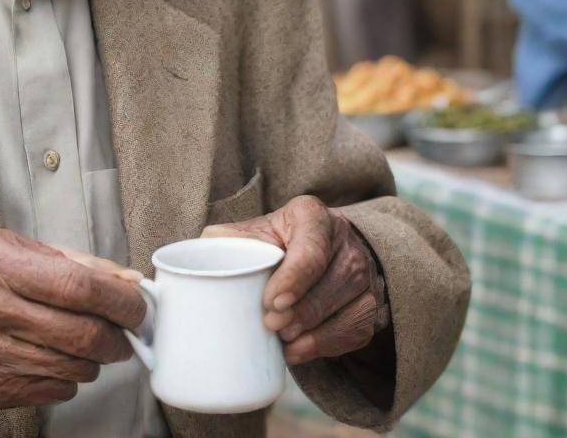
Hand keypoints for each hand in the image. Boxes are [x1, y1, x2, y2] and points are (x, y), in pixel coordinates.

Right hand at [0, 229, 145, 412]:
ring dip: (97, 359)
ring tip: (91, 343)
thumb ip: (75, 262)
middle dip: (117, 337)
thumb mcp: (17, 249)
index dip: (119, 300)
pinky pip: (55, 390)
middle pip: (80, 332)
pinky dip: (71, 377)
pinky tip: (59, 358)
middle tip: (125, 333)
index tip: (137, 306)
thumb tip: (129, 279)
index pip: (76, 285)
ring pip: (73, 367)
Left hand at [202, 196, 388, 364]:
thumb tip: (196, 260)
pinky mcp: (369, 303)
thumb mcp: (252, 230)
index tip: (271, 302)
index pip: (311, 248)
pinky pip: (356, 328)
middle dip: (302, 309)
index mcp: (312, 215)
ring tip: (286, 341)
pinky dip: (328, 344)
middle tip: (272, 325)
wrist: (315, 247)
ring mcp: (364, 272)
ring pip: (349, 307)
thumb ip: (227, 240)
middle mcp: (345, 239)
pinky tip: (301, 350)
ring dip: (316, 330)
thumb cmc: (274, 241)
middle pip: (333, 281)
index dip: (294, 278)